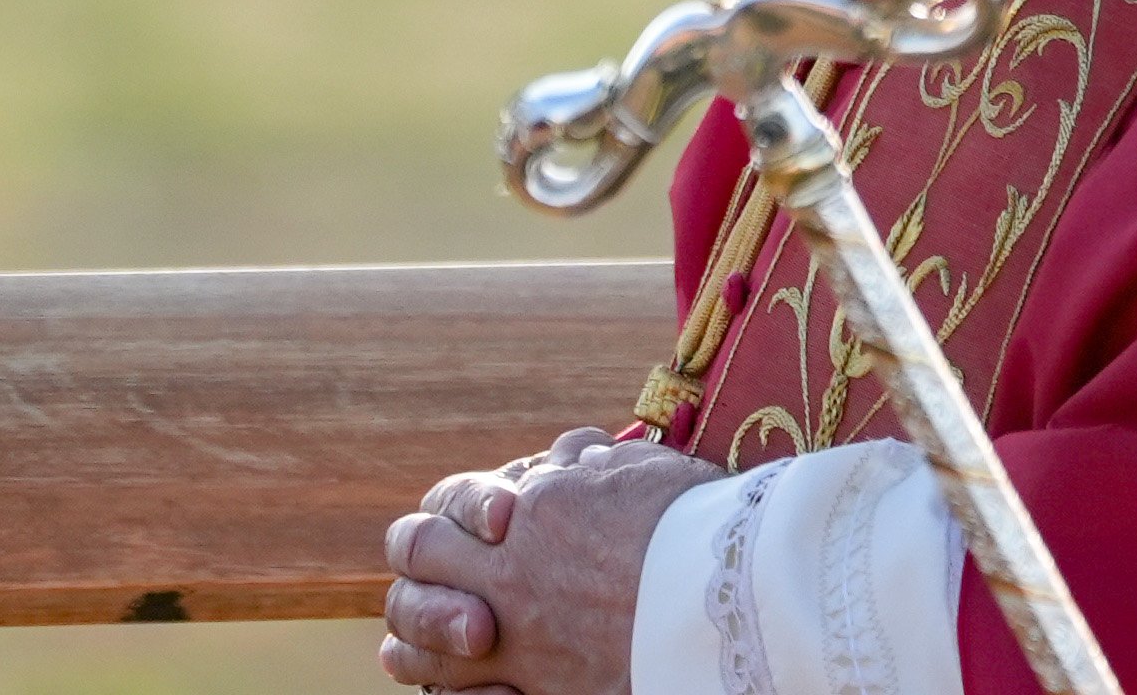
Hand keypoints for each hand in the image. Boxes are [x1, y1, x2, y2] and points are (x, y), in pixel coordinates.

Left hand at [382, 428, 725, 694]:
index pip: (448, 503)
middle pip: (417, 560)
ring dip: (409, 642)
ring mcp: (516, 639)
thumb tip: (570, 465)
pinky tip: (450, 693)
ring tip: (402, 649)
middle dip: (413, 566)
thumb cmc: (698, 525)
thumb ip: (592, 469)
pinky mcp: (539, 690)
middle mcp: (508, 572)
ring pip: (420, 643)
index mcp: (532, 509)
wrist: (734, 599)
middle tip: (419, 575)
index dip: (450, 510)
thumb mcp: (642, 471)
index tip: (478, 522)